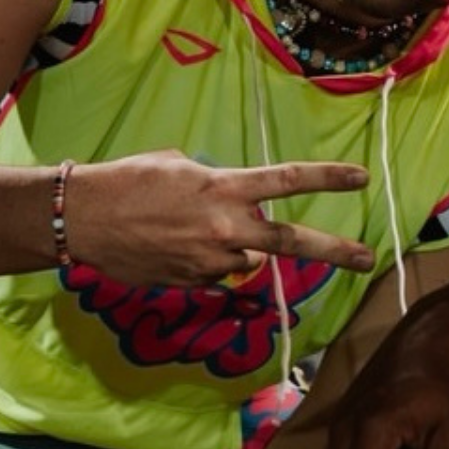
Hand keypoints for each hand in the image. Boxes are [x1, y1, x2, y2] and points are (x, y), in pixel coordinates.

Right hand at [62, 152, 373, 287]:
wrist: (81, 218)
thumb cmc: (128, 182)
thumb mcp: (179, 166)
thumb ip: (218, 183)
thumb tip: (236, 199)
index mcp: (223, 188)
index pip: (287, 180)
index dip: (327, 178)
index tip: (361, 178)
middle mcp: (225, 228)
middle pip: (292, 242)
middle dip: (335, 251)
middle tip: (367, 258)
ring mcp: (211, 260)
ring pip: (247, 258)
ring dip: (235, 247)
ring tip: (189, 230)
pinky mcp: (195, 282)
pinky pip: (218, 272)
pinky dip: (207, 260)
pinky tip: (174, 246)